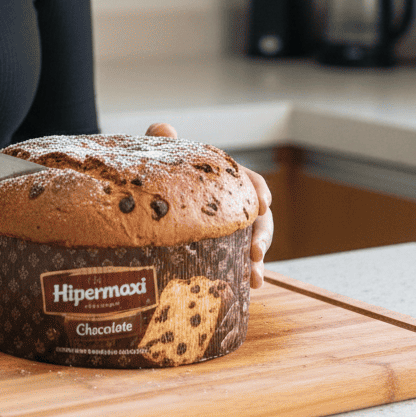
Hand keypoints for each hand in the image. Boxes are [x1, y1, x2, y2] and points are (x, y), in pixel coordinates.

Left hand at [145, 123, 273, 288]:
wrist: (151, 205)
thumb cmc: (164, 177)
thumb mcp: (165, 160)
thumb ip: (164, 143)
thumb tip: (163, 129)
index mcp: (226, 180)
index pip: (249, 181)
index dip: (259, 190)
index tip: (264, 202)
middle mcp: (234, 206)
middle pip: (258, 218)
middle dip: (262, 235)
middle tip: (255, 252)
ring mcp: (230, 231)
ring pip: (252, 244)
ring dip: (258, 261)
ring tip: (255, 278)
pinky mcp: (222, 250)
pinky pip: (238, 261)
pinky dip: (245, 273)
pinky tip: (248, 288)